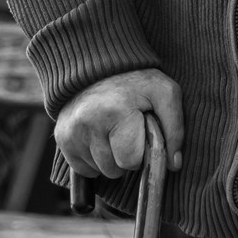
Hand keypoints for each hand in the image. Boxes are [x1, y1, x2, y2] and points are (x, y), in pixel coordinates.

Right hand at [56, 68, 184, 181]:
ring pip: (99, 171)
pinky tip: (100, 136)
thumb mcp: (165, 93)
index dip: (141, 151)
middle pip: (114, 170)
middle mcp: (89, 124)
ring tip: (114, 131)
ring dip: (110, 158)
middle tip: (128, 131)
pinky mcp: (62, 138)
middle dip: (126, 157)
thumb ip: (174, 128)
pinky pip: (83, 169)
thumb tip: (174, 165)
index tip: (141, 132)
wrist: (99, 66)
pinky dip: (94, 158)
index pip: (130, 160)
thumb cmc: (137, 81)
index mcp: (117, 112)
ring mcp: (72, 132)